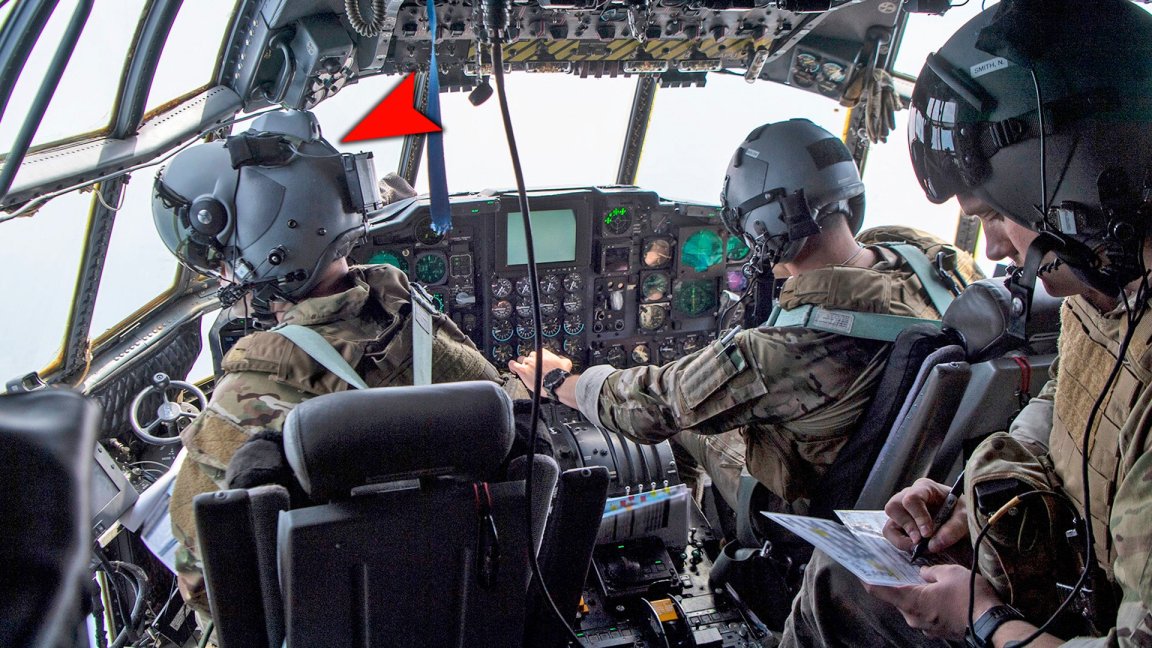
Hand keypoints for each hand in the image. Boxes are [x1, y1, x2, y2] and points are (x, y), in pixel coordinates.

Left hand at [507, 349, 572, 393]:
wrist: (556, 383)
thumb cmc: (560, 375)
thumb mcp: (566, 363)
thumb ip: (562, 359)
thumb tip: (562, 359)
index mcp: (544, 353)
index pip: (537, 353)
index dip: (538, 359)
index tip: (540, 364)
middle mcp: (535, 356)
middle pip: (529, 357)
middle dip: (531, 363)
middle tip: (535, 371)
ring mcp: (528, 363)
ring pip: (521, 361)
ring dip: (523, 366)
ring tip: (525, 371)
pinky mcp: (523, 370)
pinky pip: (513, 365)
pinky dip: (512, 366)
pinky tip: (512, 368)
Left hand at [865, 565, 1001, 639]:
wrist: (993, 624)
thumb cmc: (970, 597)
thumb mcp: (950, 573)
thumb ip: (931, 571)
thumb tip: (923, 572)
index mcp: (911, 602)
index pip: (879, 591)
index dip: (867, 578)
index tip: (858, 569)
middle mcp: (913, 618)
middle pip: (896, 597)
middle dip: (896, 583)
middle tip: (894, 566)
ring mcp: (925, 627)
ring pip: (912, 605)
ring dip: (914, 592)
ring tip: (919, 576)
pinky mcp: (937, 631)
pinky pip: (925, 613)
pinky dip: (925, 602)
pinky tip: (935, 591)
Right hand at [883, 478, 968, 552]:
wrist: (960, 519)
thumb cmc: (960, 512)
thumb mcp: (964, 518)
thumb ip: (952, 529)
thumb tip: (932, 545)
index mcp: (925, 488)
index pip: (912, 498)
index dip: (918, 516)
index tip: (928, 533)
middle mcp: (908, 496)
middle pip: (894, 507)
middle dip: (908, 527)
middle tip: (922, 541)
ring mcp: (901, 511)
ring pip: (889, 524)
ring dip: (903, 539)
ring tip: (921, 546)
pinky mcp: (899, 524)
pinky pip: (890, 534)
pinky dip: (901, 543)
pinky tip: (917, 546)